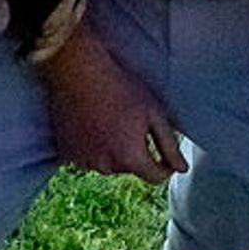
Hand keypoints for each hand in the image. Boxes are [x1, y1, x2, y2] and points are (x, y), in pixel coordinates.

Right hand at [43, 30, 184, 181]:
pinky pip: (88, 157)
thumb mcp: (153, 113)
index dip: (164, 166)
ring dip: (113, 149)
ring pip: (108, 163)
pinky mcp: (67, 153)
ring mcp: (84, 161)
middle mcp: (106, 166)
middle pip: (130, 168)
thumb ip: (169, 145)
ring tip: (110, 120)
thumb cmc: (118, 87)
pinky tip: (93, 123)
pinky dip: (93, 146)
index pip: (155, 177)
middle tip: (131, 122)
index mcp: (130, 158)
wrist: (77, 72)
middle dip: (135, 152)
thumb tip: (181, 168)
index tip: (165, 154)